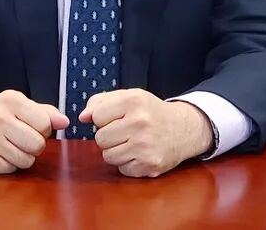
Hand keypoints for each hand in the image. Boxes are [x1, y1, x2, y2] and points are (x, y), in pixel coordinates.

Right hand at [0, 91, 69, 174]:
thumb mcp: (19, 104)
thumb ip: (45, 112)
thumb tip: (65, 122)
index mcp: (11, 100)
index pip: (44, 123)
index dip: (44, 128)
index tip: (34, 126)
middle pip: (37, 145)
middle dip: (35, 144)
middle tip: (24, 138)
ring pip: (26, 160)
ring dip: (24, 156)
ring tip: (12, 144)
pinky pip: (11, 169)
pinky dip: (10, 164)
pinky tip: (1, 152)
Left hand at [80, 89, 213, 177]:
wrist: (183, 128)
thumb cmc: (151, 112)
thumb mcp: (129, 96)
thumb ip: (101, 101)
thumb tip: (82, 117)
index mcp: (134, 101)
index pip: (97, 116)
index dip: (103, 118)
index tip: (115, 117)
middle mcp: (140, 122)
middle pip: (100, 138)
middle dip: (108, 136)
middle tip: (124, 131)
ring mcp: (146, 146)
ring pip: (108, 156)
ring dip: (116, 151)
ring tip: (130, 142)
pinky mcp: (150, 165)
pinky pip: (122, 169)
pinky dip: (127, 163)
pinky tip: (139, 152)